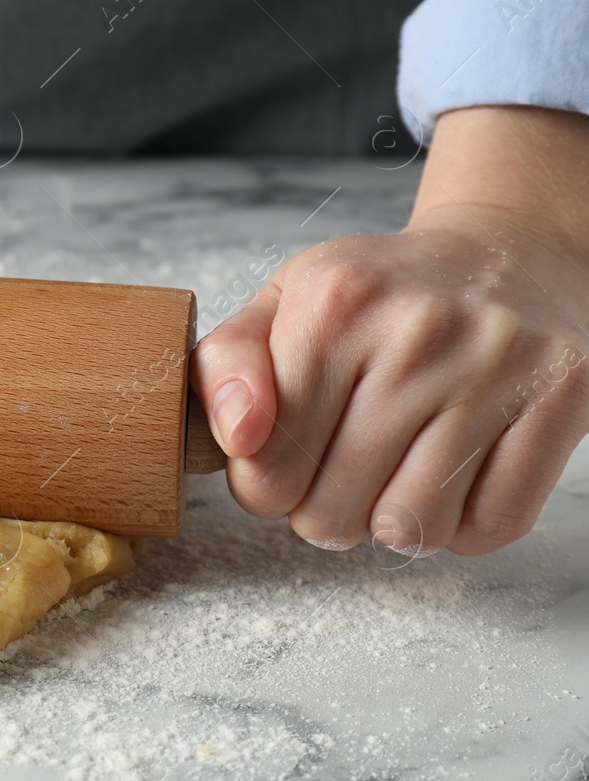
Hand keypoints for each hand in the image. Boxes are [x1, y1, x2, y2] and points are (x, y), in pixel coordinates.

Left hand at [192, 106, 588, 555]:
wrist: (507, 252)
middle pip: (330, 512)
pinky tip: (453, 477)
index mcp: (333, 304)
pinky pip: (493, 525)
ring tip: (395, 474)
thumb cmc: (380, 295)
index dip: (264, 487)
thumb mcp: (283, 303)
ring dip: (394, 524)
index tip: (283, 460)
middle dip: (324, 510)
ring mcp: (499, 364)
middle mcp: (417, 330)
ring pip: (411, 528)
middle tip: (342, 468)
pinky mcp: (564, 396)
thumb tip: (237, 438)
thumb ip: (225, 368)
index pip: (264, 470)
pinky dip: (464, 526)